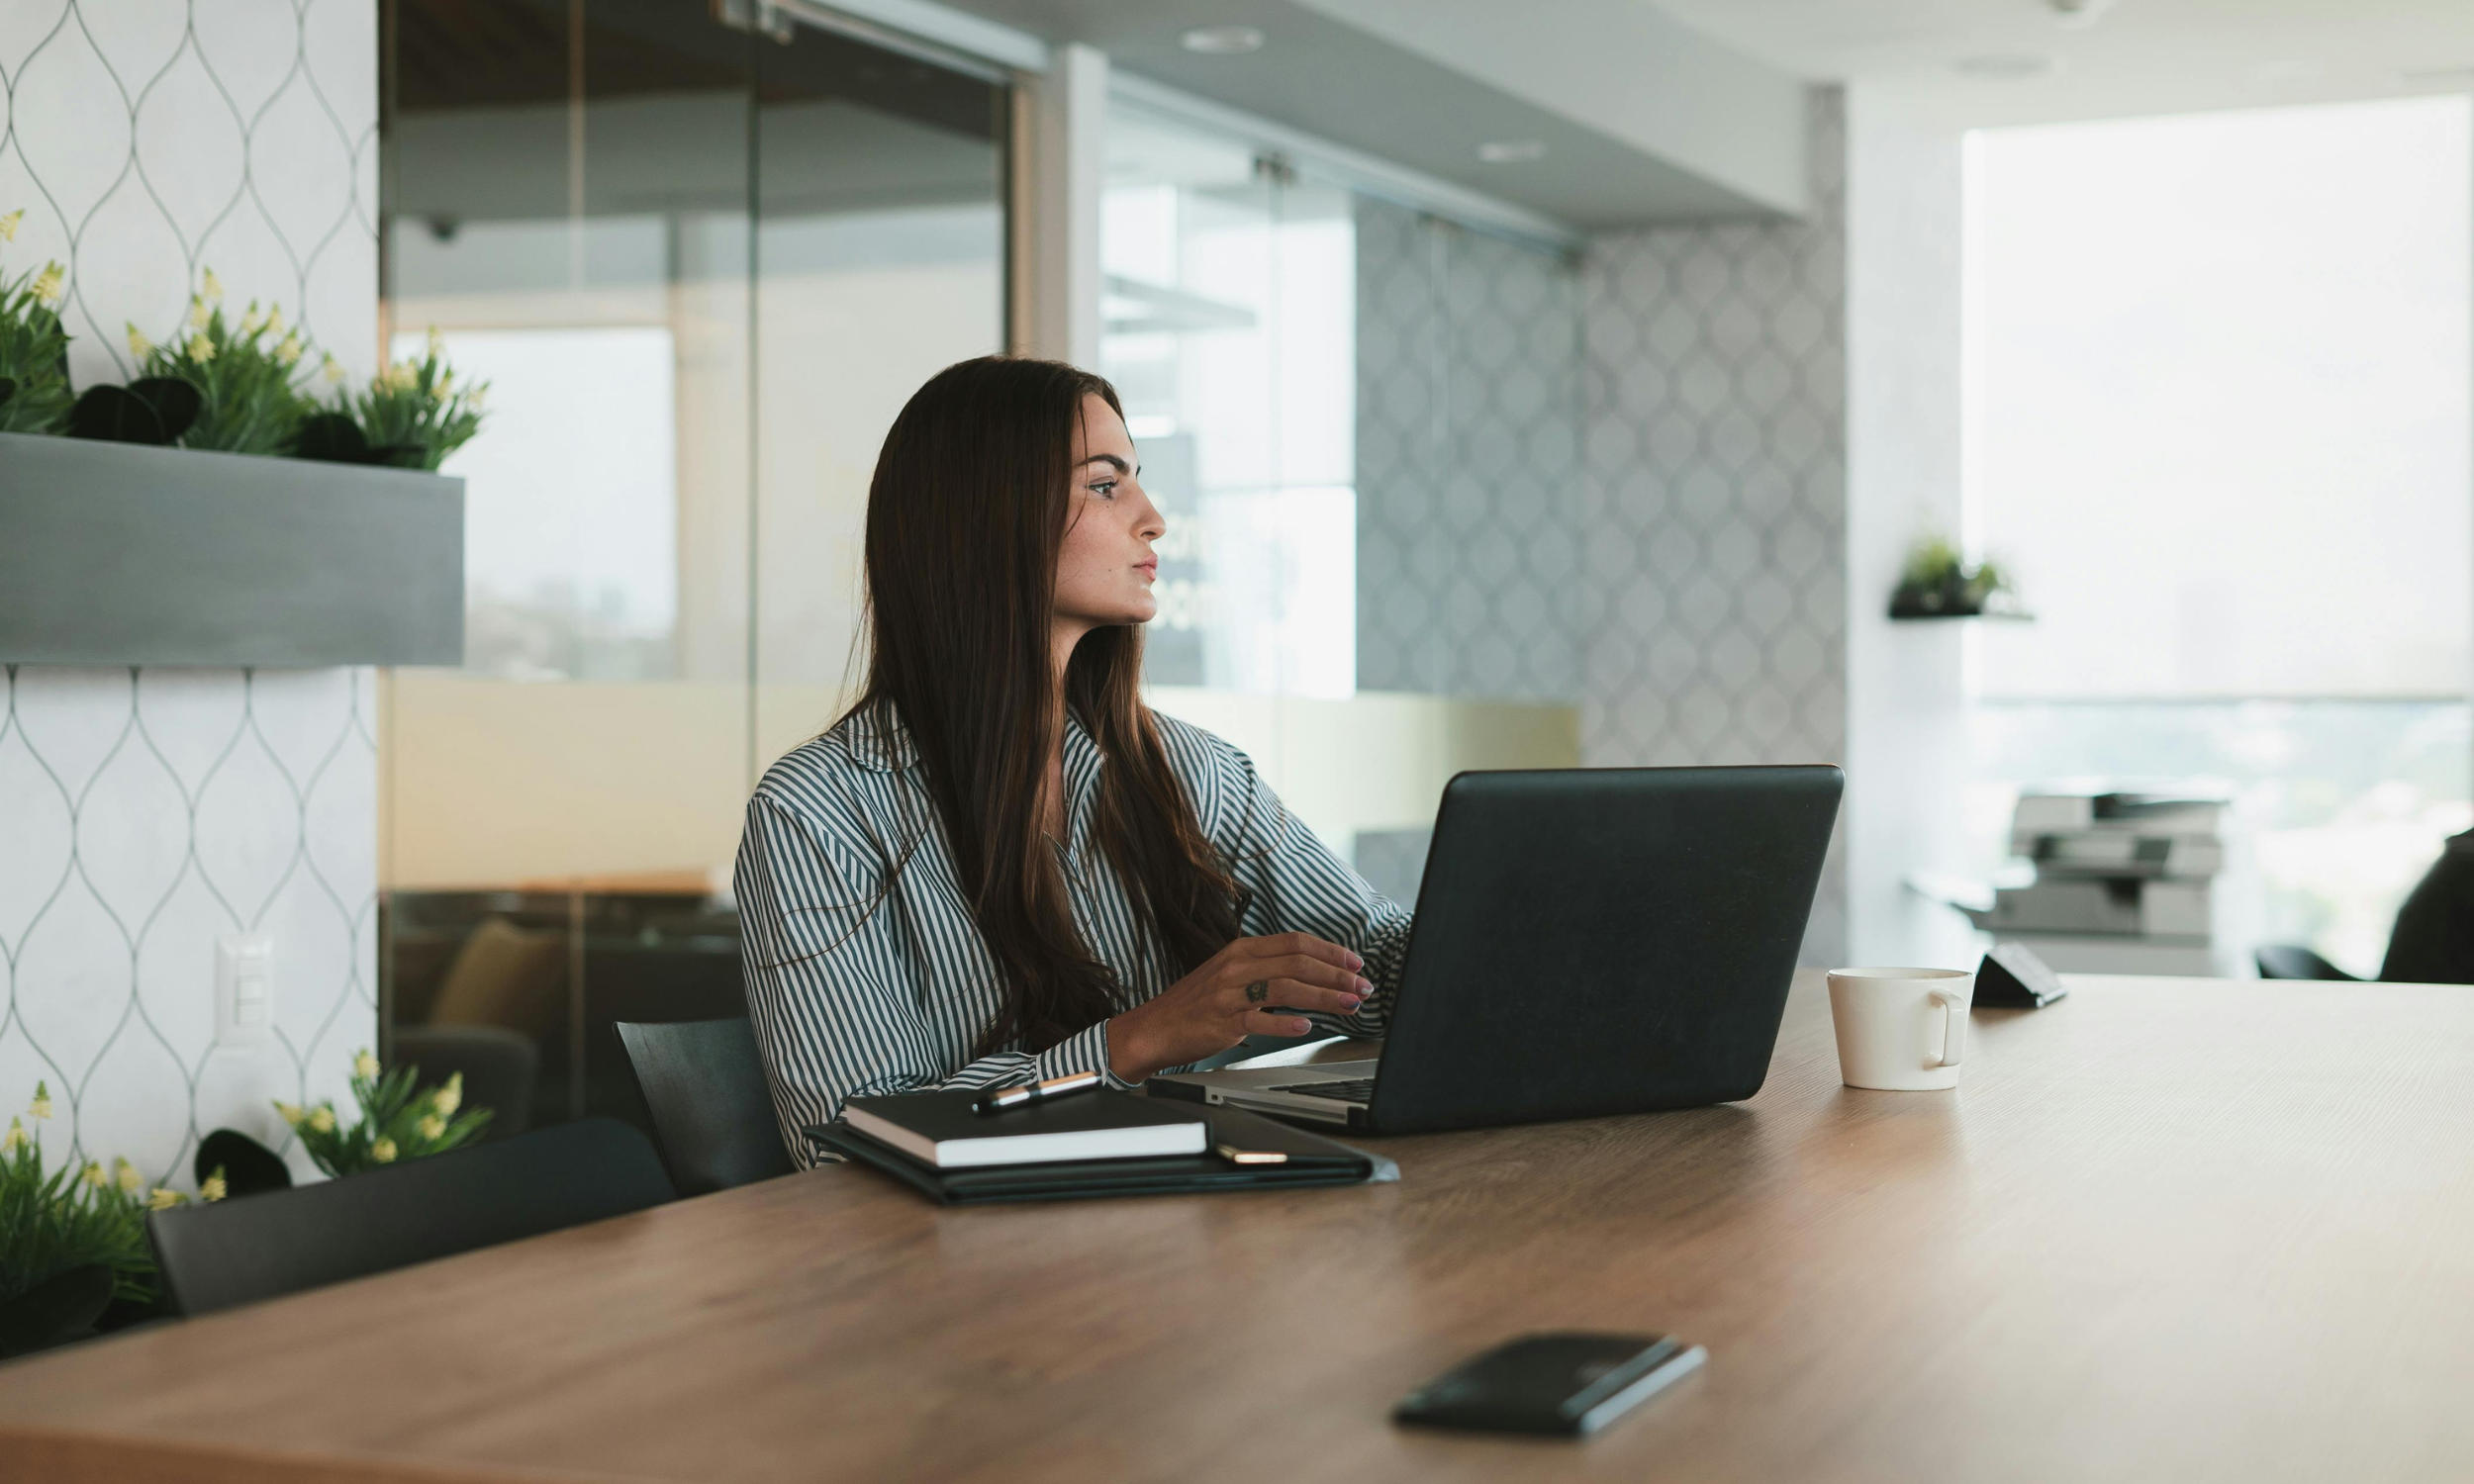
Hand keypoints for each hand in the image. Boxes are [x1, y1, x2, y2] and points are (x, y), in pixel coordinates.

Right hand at [1108, 932, 1372, 1082]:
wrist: (1153, 1028)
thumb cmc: (1194, 1004)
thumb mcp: (1228, 974)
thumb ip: (1265, 969)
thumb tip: (1310, 973)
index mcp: (1241, 950)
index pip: (1295, 942)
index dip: (1330, 951)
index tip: (1355, 962)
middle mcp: (1237, 967)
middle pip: (1297, 963)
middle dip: (1336, 974)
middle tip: (1362, 985)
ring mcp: (1229, 994)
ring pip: (1286, 989)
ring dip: (1324, 996)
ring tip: (1349, 1004)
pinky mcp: (1223, 1022)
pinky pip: (1259, 1020)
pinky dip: (1286, 1023)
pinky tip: (1307, 1027)